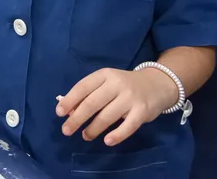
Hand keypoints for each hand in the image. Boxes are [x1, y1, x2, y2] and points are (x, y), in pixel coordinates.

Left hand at [56, 67, 179, 146]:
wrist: (157, 84)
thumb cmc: (124, 85)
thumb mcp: (107, 83)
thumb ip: (90, 94)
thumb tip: (69, 112)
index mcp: (105, 74)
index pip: (83, 86)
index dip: (70, 100)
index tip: (59, 113)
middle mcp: (117, 83)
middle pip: (92, 103)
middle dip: (77, 118)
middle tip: (66, 130)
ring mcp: (130, 97)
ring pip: (107, 116)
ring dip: (93, 129)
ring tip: (85, 136)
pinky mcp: (142, 111)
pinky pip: (127, 126)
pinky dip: (116, 135)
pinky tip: (107, 141)